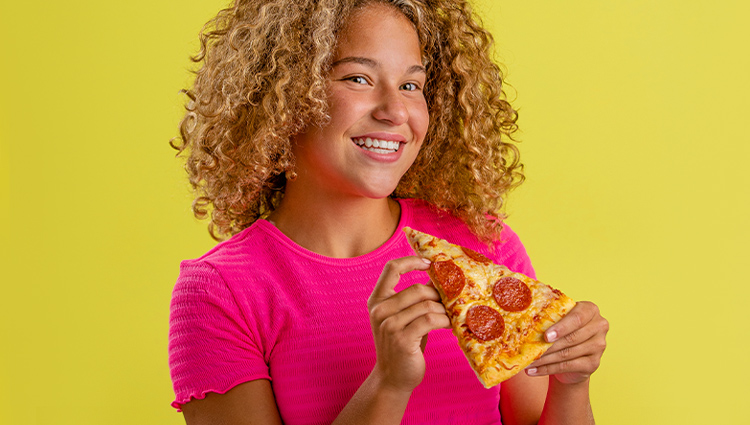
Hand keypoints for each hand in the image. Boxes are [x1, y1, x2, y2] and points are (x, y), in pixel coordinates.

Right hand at [367, 256, 450, 392]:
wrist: (393, 378)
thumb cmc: (403, 345)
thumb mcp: (403, 318)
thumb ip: (414, 299)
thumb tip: (439, 278)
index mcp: (377, 300)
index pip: (391, 268)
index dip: (412, 261)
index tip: (430, 263)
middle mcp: (380, 310)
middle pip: (417, 289)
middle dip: (438, 295)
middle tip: (450, 302)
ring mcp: (389, 325)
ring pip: (426, 305)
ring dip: (444, 310)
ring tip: (451, 316)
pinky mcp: (402, 339)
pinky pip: (431, 320)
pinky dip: (445, 321)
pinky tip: (450, 325)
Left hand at [526, 301, 608, 383]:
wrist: (574, 353)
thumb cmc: (563, 330)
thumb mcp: (558, 319)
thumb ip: (549, 315)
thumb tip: (525, 318)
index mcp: (590, 309)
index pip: (577, 318)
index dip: (561, 327)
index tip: (546, 336)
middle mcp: (599, 326)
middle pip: (572, 338)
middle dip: (548, 346)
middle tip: (530, 351)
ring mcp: (599, 346)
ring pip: (567, 353)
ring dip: (544, 359)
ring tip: (527, 361)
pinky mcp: (594, 363)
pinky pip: (567, 366)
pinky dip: (547, 369)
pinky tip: (533, 371)